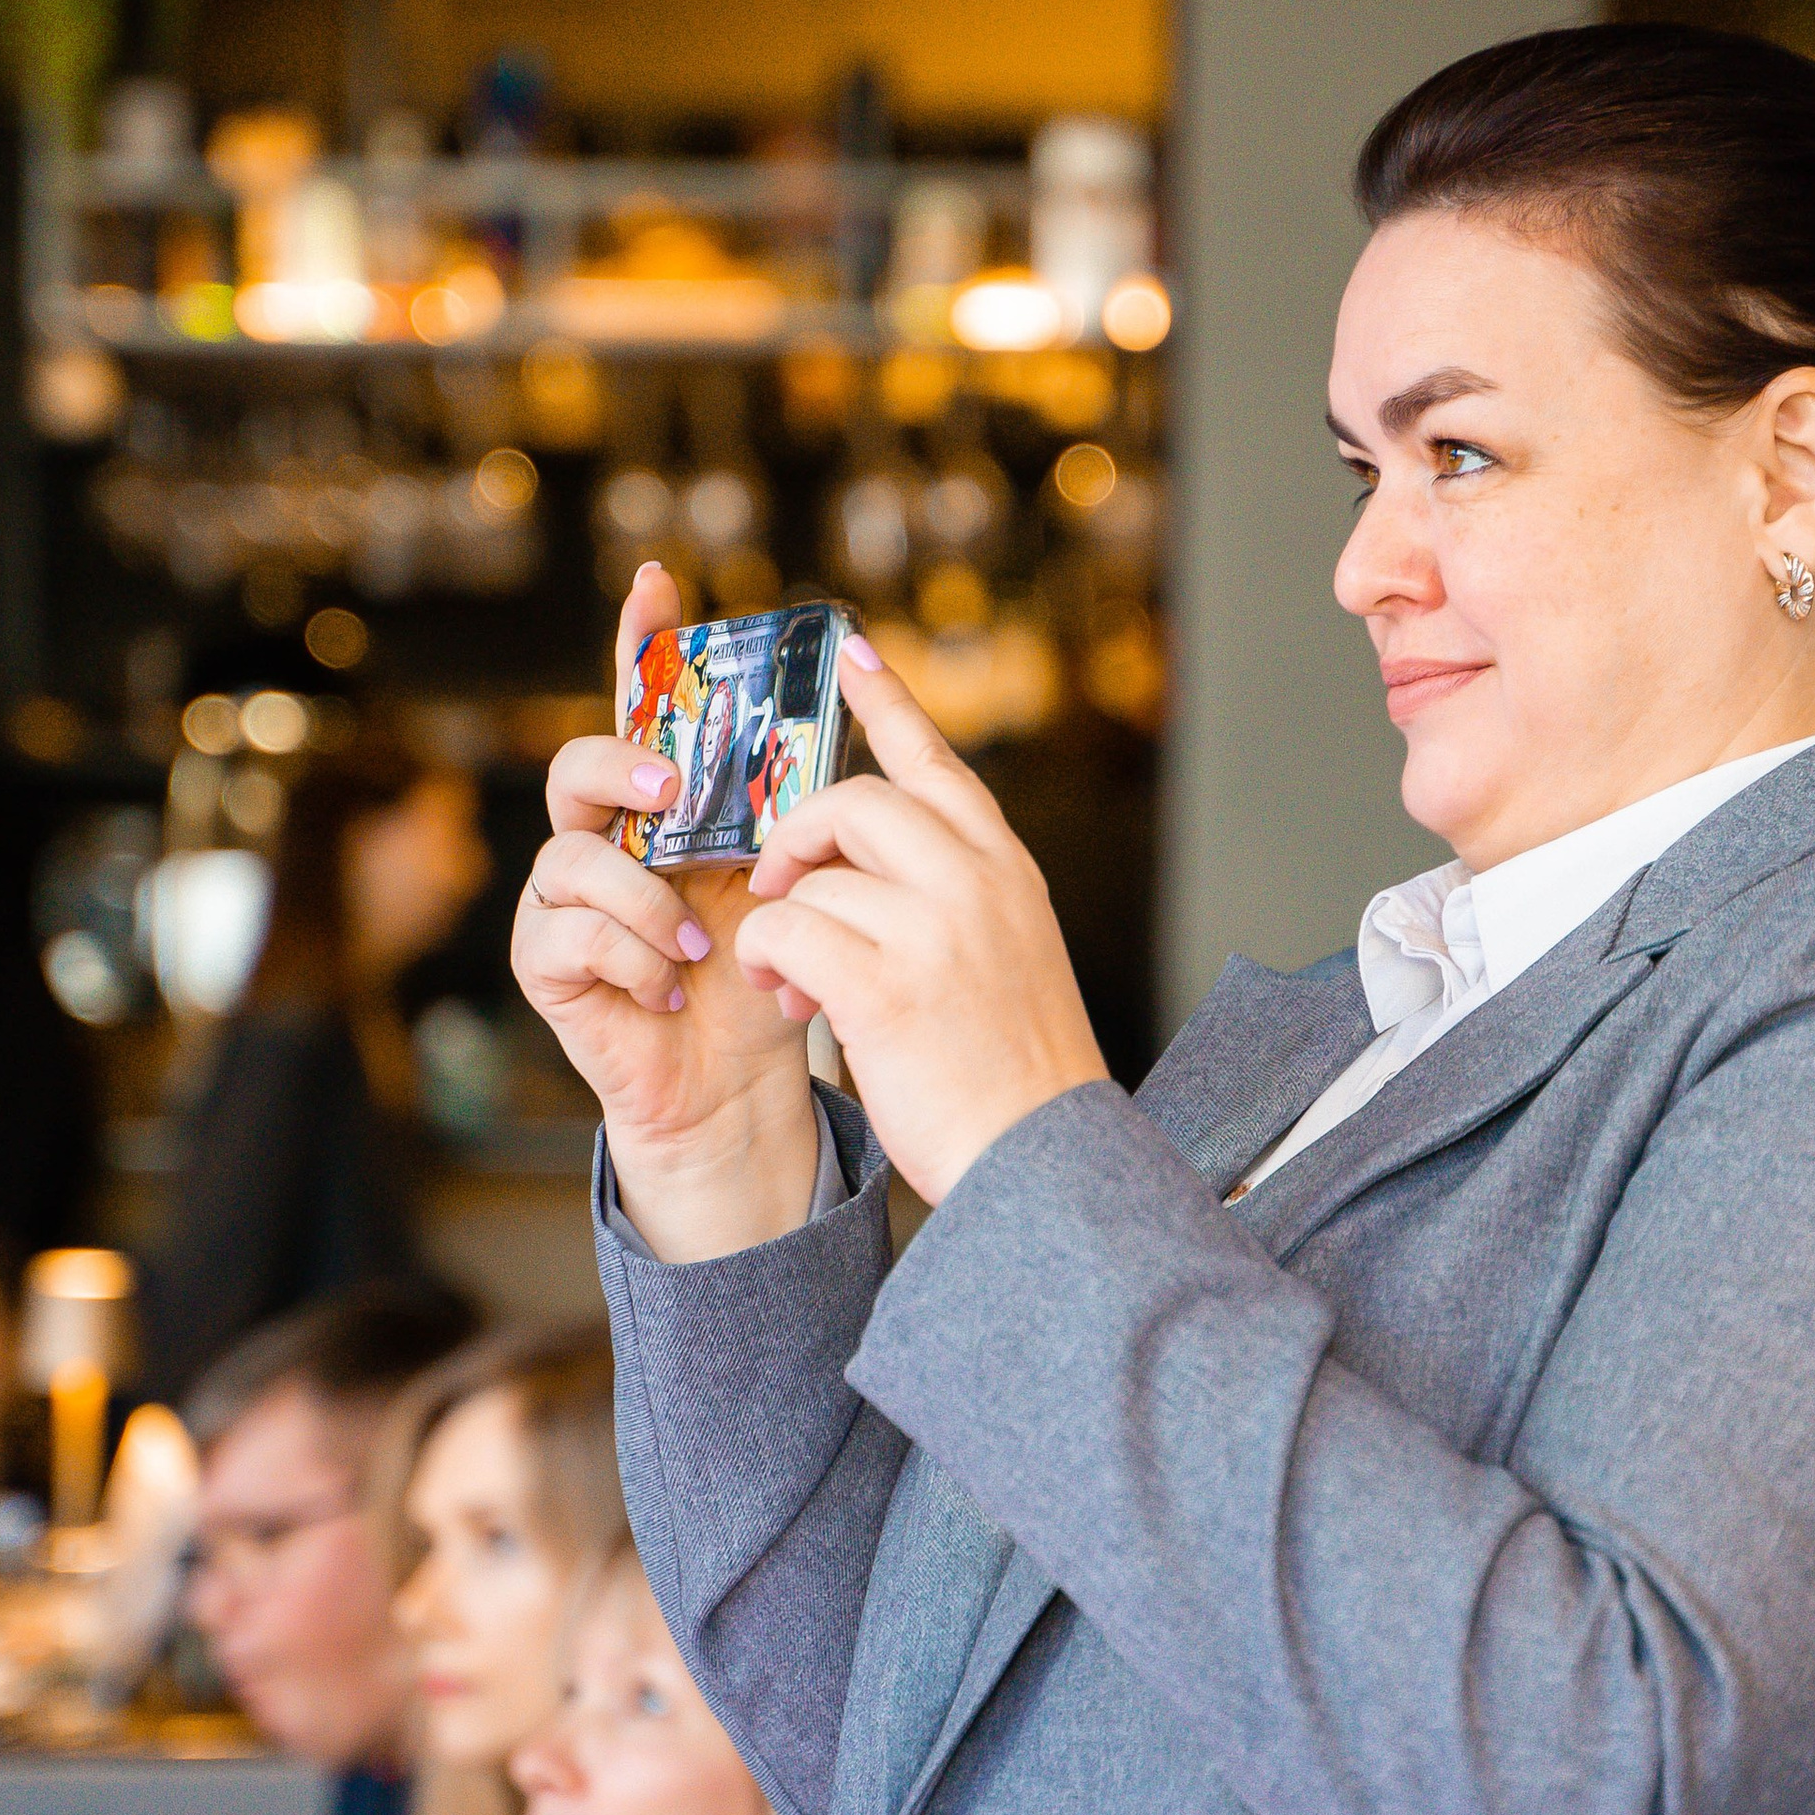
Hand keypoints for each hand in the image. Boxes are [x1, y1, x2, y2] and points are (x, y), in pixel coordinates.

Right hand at [510, 561, 820, 1257]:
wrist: (741, 1083)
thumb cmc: (770, 974)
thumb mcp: (793, 880)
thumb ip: (793, 808)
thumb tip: (854, 711)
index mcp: (667, 805)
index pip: (643, 707)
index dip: (642, 642)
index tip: (658, 580)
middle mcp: (606, 837)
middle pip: (575, 765)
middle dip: (620, 765)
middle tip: (674, 788)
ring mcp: (565, 899)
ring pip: (570, 858)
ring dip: (643, 898)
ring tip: (698, 942)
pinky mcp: (547, 963)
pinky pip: (566, 934)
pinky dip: (630, 960)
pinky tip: (671, 988)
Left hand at [739, 641, 1108, 1205]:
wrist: (1042, 1160)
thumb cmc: (1013, 1074)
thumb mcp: (1008, 957)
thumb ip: (956, 900)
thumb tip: (868, 876)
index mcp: (1006, 871)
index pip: (938, 763)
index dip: (888, 704)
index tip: (850, 653)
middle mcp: (977, 882)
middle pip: (857, 801)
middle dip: (799, 838)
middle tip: (781, 886)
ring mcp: (934, 929)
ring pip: (816, 875)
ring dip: (784, 923)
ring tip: (793, 980)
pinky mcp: (886, 984)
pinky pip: (789, 932)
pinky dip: (772, 963)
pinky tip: (791, 1000)